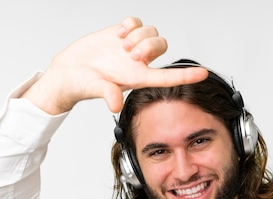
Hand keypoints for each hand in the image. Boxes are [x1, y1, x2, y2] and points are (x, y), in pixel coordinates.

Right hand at [21, 16, 207, 113]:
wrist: (68, 72)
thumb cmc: (82, 84)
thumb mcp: (94, 89)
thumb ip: (107, 94)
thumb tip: (115, 104)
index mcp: (137, 78)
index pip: (167, 76)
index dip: (186, 75)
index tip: (203, 73)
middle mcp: (138, 63)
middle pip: (162, 46)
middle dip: (149, 45)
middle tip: (130, 52)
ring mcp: (130, 47)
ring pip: (152, 32)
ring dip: (139, 34)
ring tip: (121, 44)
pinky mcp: (121, 34)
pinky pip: (136, 21)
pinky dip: (129, 24)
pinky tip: (117, 34)